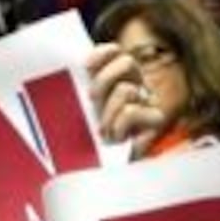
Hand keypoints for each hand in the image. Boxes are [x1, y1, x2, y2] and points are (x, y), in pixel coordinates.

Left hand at [85, 43, 167, 157]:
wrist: (113, 167)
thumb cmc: (95, 139)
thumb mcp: (83, 112)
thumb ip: (79, 93)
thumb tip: (63, 77)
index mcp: (118, 79)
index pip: (116, 53)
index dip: (103, 53)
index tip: (85, 66)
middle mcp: (136, 85)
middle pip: (128, 62)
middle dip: (105, 79)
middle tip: (91, 99)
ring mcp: (147, 101)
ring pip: (127, 89)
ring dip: (109, 111)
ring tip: (103, 130)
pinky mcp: (156, 119)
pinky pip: (133, 111)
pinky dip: (119, 125)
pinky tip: (117, 137)